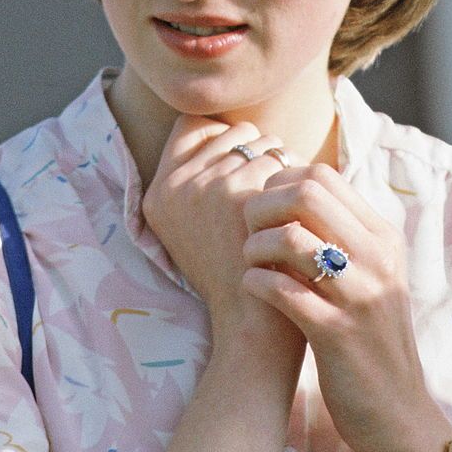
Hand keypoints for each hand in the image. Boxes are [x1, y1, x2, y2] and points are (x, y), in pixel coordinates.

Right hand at [142, 115, 305, 352]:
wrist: (251, 326)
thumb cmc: (236, 274)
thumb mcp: (195, 227)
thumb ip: (200, 179)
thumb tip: (235, 131)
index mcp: (157, 193)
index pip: (192, 125)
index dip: (223, 138)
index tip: (241, 168)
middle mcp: (174, 185)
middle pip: (230, 130)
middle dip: (256, 151)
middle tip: (266, 193)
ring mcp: (203, 186)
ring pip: (259, 141)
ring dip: (279, 163)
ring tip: (280, 205)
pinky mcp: (238, 192)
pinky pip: (279, 158)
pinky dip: (294, 179)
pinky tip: (293, 211)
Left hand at [241, 163, 451, 451]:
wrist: (396, 410)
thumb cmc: (368, 334)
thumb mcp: (370, 274)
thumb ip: (340, 233)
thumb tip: (289, 190)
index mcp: (383, 236)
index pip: (323, 176)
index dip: (280, 183)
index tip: (264, 209)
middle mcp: (377, 258)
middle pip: (306, 194)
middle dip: (263, 206)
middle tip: (249, 231)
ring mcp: (360, 295)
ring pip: (291, 237)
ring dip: (256, 245)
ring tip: (250, 261)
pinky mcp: (337, 334)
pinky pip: (282, 290)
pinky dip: (257, 282)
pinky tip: (253, 288)